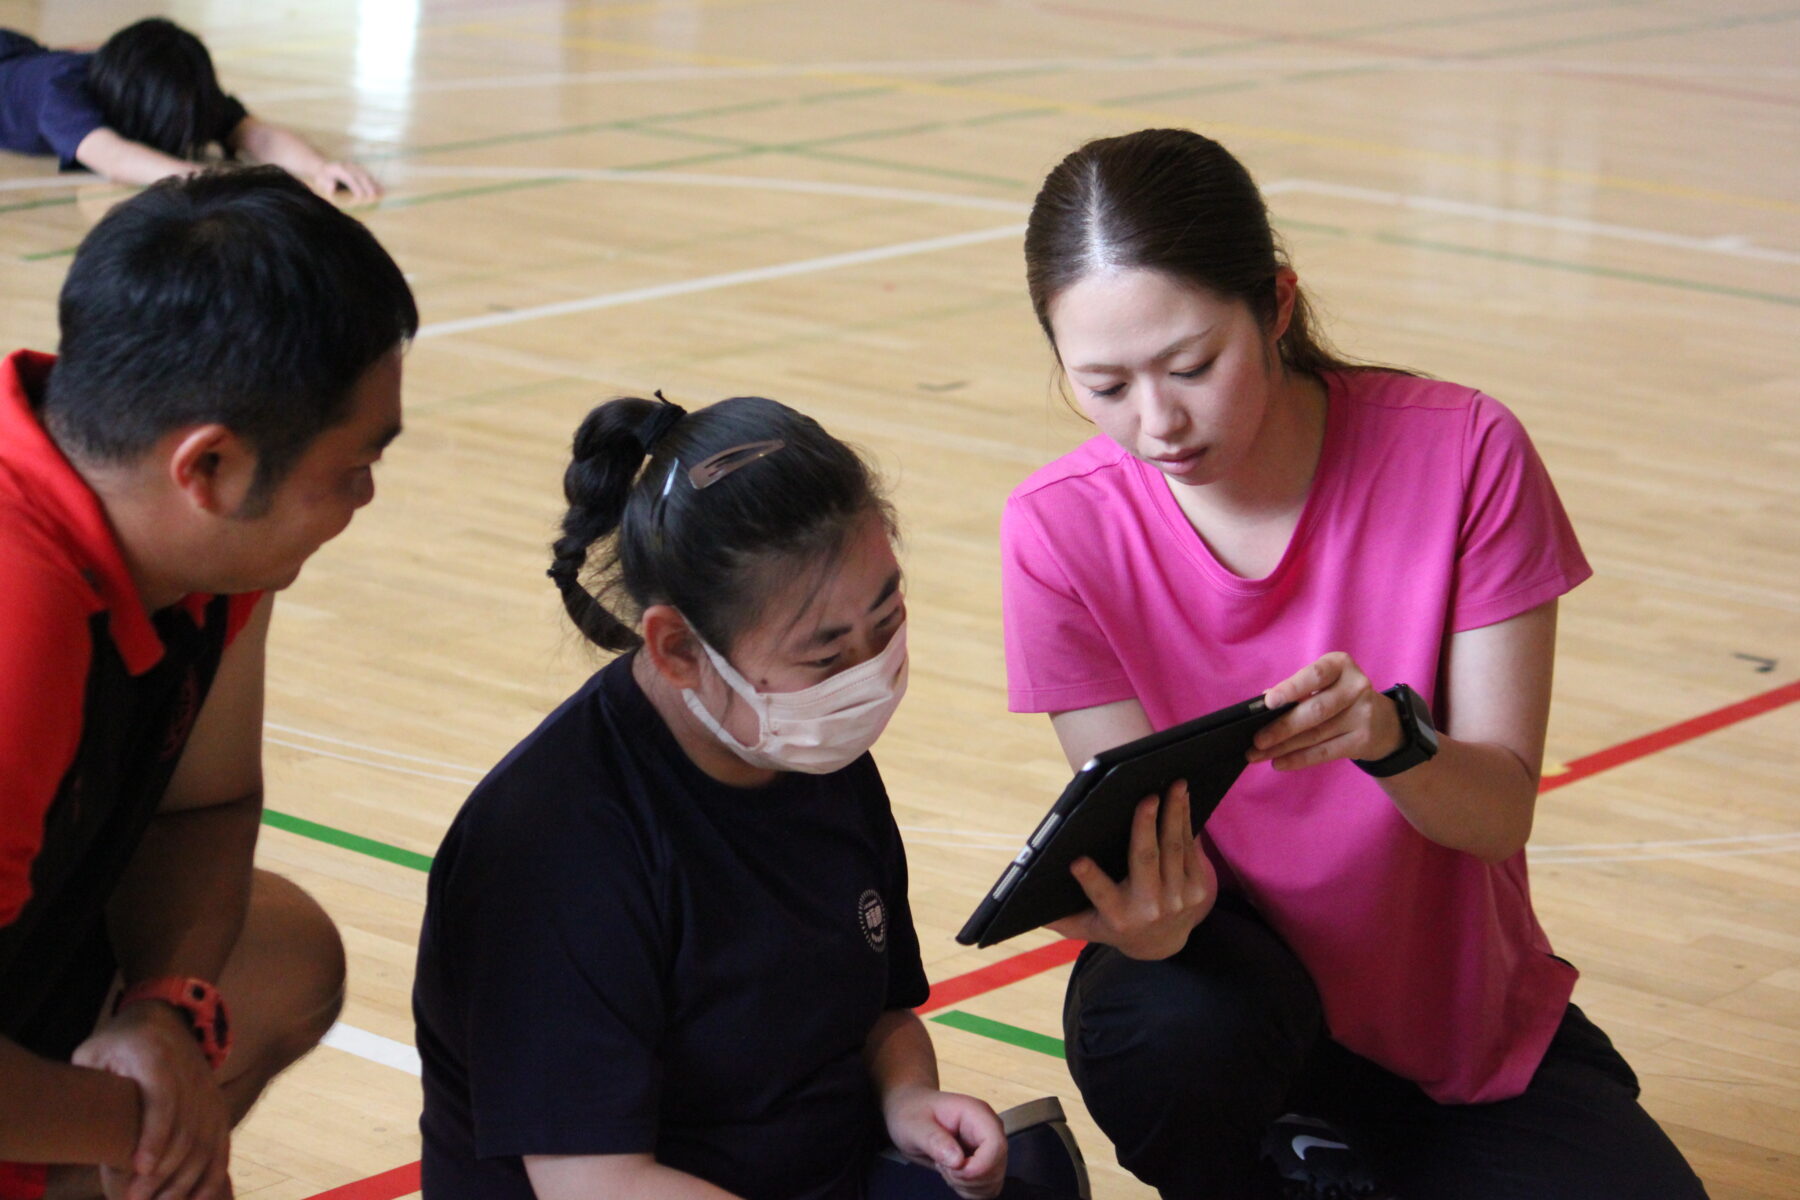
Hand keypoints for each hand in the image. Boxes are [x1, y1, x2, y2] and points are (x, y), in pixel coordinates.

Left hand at [72, 1003, 231, 1199]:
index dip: (155, 1135)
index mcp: (157, 1058)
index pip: (163, 1099)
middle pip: (187, 1128)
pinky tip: (196, 1199)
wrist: (168, 1016)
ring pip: (207, 1141)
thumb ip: (88, 1084)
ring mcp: (209, 1091)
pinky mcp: (218, 1105)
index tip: (139, 1168)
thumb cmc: (121, 1040)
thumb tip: (80, 1130)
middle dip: (165, 1171)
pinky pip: (221, 1143)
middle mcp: (191, 1075)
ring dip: (186, 1179)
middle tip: (135, 1199)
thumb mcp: (94, 1051)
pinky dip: (212, 1174)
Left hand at [310, 161, 381, 201]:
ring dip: (374, 184)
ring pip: (366, 175)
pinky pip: (368, 175)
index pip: (349, 178)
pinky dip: (375, 182)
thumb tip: (332, 188)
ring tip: (382, 193)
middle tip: (373, 197)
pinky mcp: (358, 169)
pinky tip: (381, 189)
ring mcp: (354, 167)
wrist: (322, 166)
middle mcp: (348, 166)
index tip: (361, 197)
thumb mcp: (321, 180)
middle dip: (368, 186)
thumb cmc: (322, 177)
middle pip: (360, 176)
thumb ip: (326, 184)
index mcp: (338, 169)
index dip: (356, 187)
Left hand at [882, 1085, 1005, 1199]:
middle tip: (942, 1164)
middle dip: (967, 1178)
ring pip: (993, 1182)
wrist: (911, 1113)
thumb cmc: (912, 1113)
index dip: (978, 1167)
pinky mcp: (985, 1162)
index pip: (996, 1146)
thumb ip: (934, 1140)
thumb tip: (958, 1160)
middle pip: (996, 1168)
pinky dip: (968, 1190)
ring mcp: (989, 1147)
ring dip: (966, 1185)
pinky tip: (953, 1174)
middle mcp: (989, 1129)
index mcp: (977, 1114)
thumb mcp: (914, 1125)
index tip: (952, 1168)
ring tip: (945, 1166)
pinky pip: (987, 1188)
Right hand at [1047, 780, 1215, 960]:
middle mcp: (1149, 909)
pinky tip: (1182, 799)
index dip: (1089, 878)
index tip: (1077, 861)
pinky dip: (1186, 821)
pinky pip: (1190, 850)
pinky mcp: (1199, 891)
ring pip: (1174, 848)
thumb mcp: (1085, 926)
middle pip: (1146, 860)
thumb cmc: (1114, 923)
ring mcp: (1178, 900)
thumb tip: (1026, 900)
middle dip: (1146, 827)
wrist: (1162, 943)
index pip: (1101, 894)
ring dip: (1174, 814)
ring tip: (1173, 785)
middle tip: (1146, 797)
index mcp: (1117, 916)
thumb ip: (1060, 917)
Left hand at [1248, 652, 1402, 770]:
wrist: (1382, 721)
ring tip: (1258, 754)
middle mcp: (1356, 687)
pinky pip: (1325, 752)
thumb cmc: (1338, 696)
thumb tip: (1261, 705)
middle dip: (1281, 727)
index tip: (1268, 702)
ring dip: (1283, 747)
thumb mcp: (1323, 683)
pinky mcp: (1362, 740)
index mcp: (1340, 665)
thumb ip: (1295, 690)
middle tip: (1256, 740)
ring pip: (1316, 735)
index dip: (1291, 689)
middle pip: (1315, 710)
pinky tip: (1279, 762)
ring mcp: (1362, 715)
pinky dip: (1299, 759)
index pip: (1314, 675)